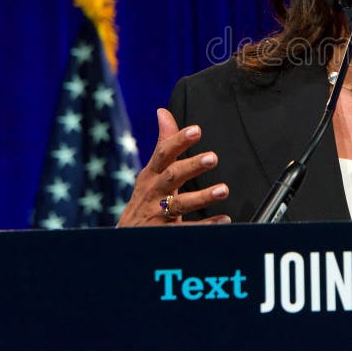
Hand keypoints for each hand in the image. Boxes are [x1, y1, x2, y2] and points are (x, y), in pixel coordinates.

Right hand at [117, 108, 229, 225]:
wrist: (127, 238)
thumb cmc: (146, 198)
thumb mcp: (151, 171)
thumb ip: (164, 143)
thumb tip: (163, 112)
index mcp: (151, 175)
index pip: (163, 153)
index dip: (178, 141)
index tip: (196, 130)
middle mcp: (153, 192)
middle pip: (172, 177)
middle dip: (192, 166)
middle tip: (213, 158)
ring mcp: (157, 214)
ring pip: (179, 204)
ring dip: (202, 196)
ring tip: (223, 190)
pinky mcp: (164, 233)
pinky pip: (188, 230)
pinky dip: (206, 225)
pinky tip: (224, 220)